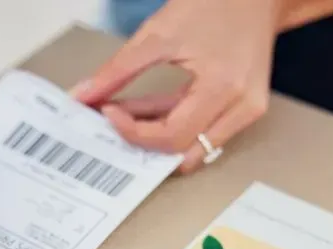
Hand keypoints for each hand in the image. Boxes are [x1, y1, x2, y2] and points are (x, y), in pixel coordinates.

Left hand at [72, 0, 280, 171]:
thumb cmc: (214, 3)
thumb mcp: (157, 33)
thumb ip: (118, 70)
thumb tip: (83, 95)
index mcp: (223, 86)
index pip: (172, 134)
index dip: (133, 132)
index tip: (106, 113)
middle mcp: (242, 106)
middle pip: (184, 150)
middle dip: (144, 141)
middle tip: (114, 121)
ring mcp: (248, 111)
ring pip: (194, 146)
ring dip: (158, 137)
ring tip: (128, 113)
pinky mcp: (247, 109)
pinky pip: (206, 133)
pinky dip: (175, 126)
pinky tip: (150, 110)